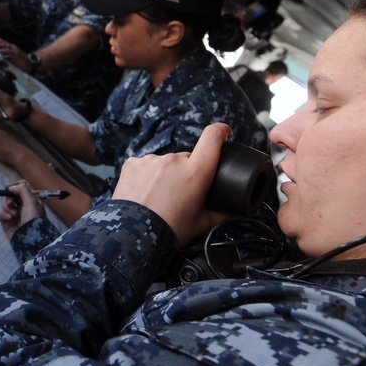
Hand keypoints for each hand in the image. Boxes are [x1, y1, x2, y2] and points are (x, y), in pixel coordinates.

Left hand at [0, 37, 27, 70]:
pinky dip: (3, 51)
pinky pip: (9, 51)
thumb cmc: (19, 62)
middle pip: (1, 42)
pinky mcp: (16, 54)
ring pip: (4, 45)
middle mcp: (11, 47)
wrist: (30, 64)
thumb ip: (4, 56)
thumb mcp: (10, 59)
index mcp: (9, 47)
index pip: (0, 41)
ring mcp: (14, 50)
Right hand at [0, 180, 44, 238]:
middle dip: (9, 197)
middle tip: (11, 203)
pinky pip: (0, 213)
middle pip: (11, 195)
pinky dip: (3, 214)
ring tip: (13, 215)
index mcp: (31, 199)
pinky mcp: (7, 221)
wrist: (30, 239)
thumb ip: (22, 190)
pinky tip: (9, 218)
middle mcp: (23, 205)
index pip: (22, 187)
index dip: (15, 185)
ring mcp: (14, 213)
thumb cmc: (33, 219)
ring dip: (7, 207)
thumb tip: (11, 187)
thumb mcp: (32, 202)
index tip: (7, 187)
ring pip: (5, 203)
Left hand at [112, 123, 231, 245]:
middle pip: (187, 158)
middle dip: (186, 172)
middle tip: (180, 195)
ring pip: (165, 163)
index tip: (224, 132)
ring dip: (165, 175)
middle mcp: (174, 161)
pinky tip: (144, 193)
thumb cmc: (169, 230)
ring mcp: (152, 160)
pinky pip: (145, 165)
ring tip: (159, 198)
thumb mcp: (202, 224)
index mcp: (196, 172)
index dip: (221, 131)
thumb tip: (232, 210)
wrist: (133, 234)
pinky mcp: (133, 163)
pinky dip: (147, 177)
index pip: (213, 137)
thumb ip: (221, 213)